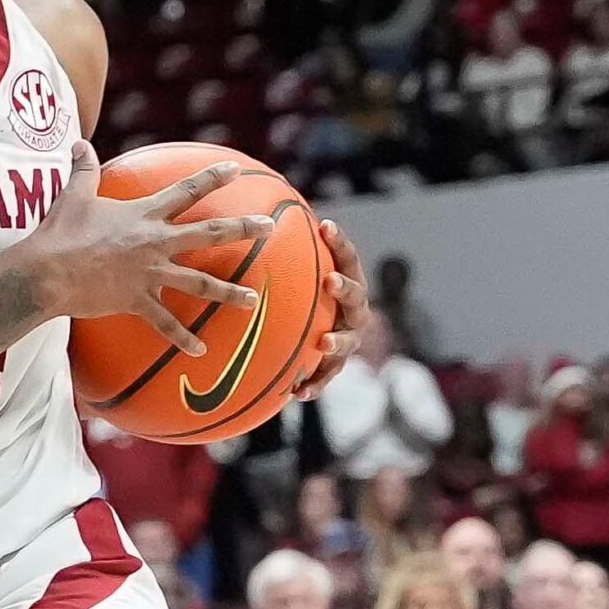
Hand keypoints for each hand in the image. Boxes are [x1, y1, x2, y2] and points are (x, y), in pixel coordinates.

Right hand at [28, 144, 272, 352]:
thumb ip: (83, 170)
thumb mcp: (73, 196)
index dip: (211, 178)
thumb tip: (80, 143)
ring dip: (229, 292)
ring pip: (200, 283)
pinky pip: (166, 323)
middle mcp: (155, 242)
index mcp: (143, 215)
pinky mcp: (138, 301)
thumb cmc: (60, 233)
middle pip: (208, 234)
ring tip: (254, 300)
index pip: (185, 191)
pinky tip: (200, 351)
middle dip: (242, 229)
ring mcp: (150, 274)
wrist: (47, 273)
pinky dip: (183, 338)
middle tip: (268, 226)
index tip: (235, 170)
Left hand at [293, 219, 371, 401]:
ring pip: (348, 341)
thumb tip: (252, 215)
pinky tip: (297, 393)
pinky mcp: (335, 366)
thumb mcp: (295, 275)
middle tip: (329, 281)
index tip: (325, 225)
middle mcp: (353, 310)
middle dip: (345, 288)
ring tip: (324, 343)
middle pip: (356, 297)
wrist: (318, 337)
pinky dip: (314, 384)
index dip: (339, 242)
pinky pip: (326, 377)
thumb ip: (284, 252)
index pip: (347, 258)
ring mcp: (348, 338)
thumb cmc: (301, 295)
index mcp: (346, 282)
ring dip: (337, 341)